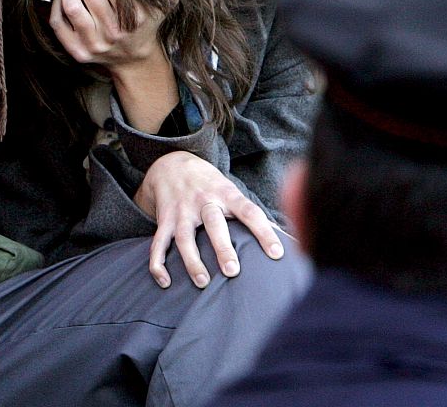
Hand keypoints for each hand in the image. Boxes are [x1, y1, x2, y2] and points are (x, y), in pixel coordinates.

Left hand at [50, 0, 181, 131]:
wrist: (135, 59)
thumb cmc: (148, 21)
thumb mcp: (167, 2)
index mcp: (136, 16)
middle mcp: (115, 31)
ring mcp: (95, 44)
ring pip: (71, 5)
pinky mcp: (78, 52)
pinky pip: (57, 23)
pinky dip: (57, 5)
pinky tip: (66, 0)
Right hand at [133, 151, 284, 288]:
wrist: (171, 163)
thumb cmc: (211, 184)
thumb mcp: (232, 191)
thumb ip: (254, 214)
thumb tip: (288, 236)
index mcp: (227, 194)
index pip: (249, 212)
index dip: (264, 232)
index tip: (277, 254)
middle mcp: (204, 202)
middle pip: (214, 223)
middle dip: (222, 247)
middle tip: (233, 271)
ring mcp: (182, 211)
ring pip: (185, 236)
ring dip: (192, 260)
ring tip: (203, 282)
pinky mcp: (164, 220)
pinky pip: (158, 243)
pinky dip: (158, 263)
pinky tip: (165, 282)